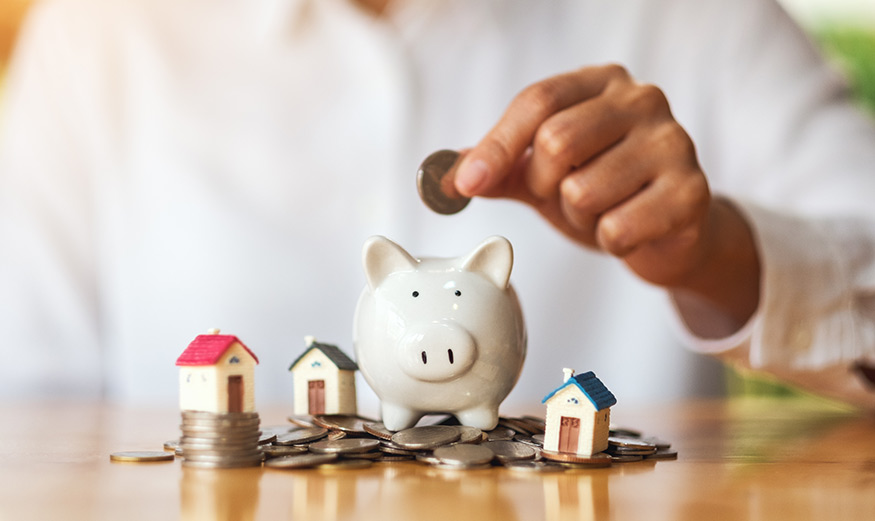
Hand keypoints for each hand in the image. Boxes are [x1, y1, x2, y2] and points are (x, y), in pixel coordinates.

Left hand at [454, 64, 759, 329]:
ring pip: (583, 191)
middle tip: (563, 197)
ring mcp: (674, 142)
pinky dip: (609, 241)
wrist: (668, 234)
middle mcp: (643, 100)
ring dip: (579, 218)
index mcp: (602, 83)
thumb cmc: (605, 192)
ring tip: (603, 213)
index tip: (466, 184)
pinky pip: (617, 228)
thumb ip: (500, 168)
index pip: (537, 101)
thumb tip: (450, 173)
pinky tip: (629, 231)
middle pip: (556, 141)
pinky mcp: (692, 192)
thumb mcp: (545, 175)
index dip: (496, 146)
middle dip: (544, 186)